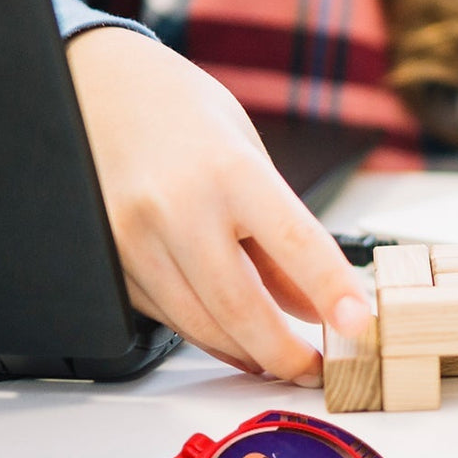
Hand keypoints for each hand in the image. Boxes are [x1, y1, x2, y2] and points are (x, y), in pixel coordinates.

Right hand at [65, 27, 371, 383]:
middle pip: (241, 308)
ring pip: (201, 325)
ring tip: (280, 359)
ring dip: (247, 353)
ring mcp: (135, 238)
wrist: (98, 88)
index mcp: (228, 169)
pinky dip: (206, 333)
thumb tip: (314, 303)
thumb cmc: (182, 112)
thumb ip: (282, 233)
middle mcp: (177, 206)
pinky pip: (166, 316)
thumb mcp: (250, 154)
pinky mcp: (111, 261)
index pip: (295, 244)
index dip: (332, 293)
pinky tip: (231, 335)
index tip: (360, 326)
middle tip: (314, 369)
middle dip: (286, 354)